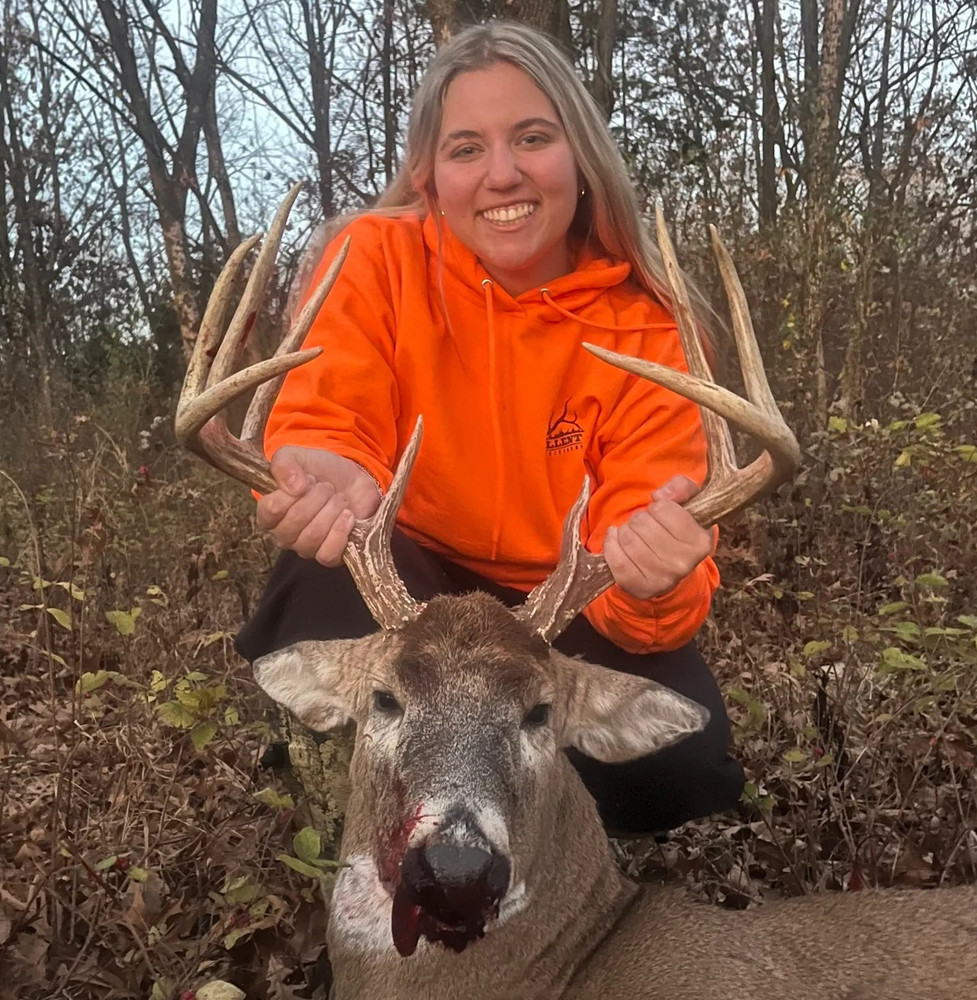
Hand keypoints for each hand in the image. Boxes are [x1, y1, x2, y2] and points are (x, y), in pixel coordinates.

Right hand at [255, 445, 382, 565]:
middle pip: (295, 521)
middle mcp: (283, 535)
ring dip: (331, 511)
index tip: (307, 478)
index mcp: (269, 513)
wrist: (352, 480)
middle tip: (326, 487)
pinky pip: (327, 554)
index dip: (291, 492)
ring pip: (312, 537)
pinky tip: (347, 515)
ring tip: (339, 499)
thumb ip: (284, 464)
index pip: (270, 510)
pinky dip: (340, 532)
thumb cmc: (320, 470)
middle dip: (317, 497)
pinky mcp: (329, 555)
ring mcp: (306, 548)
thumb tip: (293, 486)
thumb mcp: (297, 456)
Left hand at [602, 475, 713, 600]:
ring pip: (628, 539)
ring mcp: (662, 579)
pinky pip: (616, 558)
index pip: (663, 508)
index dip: (657, 507)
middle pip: (642, 522)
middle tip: (644, 526)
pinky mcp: (640, 588)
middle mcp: (683, 564)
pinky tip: (616, 540)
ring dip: (625, 531)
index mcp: (700, 543)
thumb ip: (681, 487)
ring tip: (633, 534)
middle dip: (638, 519)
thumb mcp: (688, 503)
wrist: (669, 569)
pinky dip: (611, 544)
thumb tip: (660, 496)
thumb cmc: (676, 531)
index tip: (660, 514)